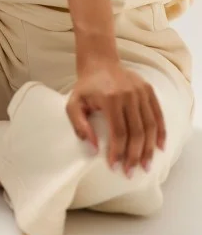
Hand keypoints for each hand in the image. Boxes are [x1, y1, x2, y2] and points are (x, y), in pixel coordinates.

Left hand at [66, 61, 165, 175]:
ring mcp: (140, 91)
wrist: (99, 62)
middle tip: (131, 171)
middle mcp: (128, 94)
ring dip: (149, 148)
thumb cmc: (86, 86)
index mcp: (110, 98)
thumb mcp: (73, 103)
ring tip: (146, 165)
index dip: (118, 151)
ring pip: (150, 126)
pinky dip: (160, 132)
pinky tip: (159, 148)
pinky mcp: (148, 90)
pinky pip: (158, 114)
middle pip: (137, 132)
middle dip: (134, 155)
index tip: (114, 165)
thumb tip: (93, 147)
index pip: (119, 132)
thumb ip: (79, 125)